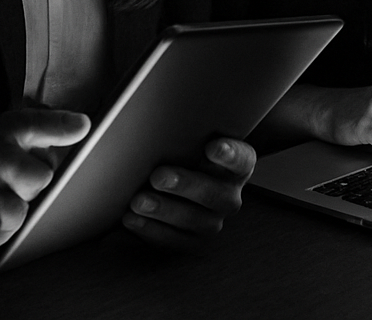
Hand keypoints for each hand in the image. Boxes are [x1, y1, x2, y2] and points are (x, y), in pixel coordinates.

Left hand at [123, 137, 255, 249]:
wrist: (176, 188)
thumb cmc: (184, 156)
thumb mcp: (191, 145)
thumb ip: (187, 138)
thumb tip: (161, 128)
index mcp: (238, 167)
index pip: (241, 160)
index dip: (229, 155)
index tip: (211, 147)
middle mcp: (229, 196)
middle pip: (214, 194)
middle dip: (185, 185)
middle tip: (158, 176)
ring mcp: (212, 222)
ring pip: (193, 221)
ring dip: (164, 210)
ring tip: (138, 201)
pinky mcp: (192, 243)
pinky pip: (173, 241)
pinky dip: (150, 230)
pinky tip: (130, 218)